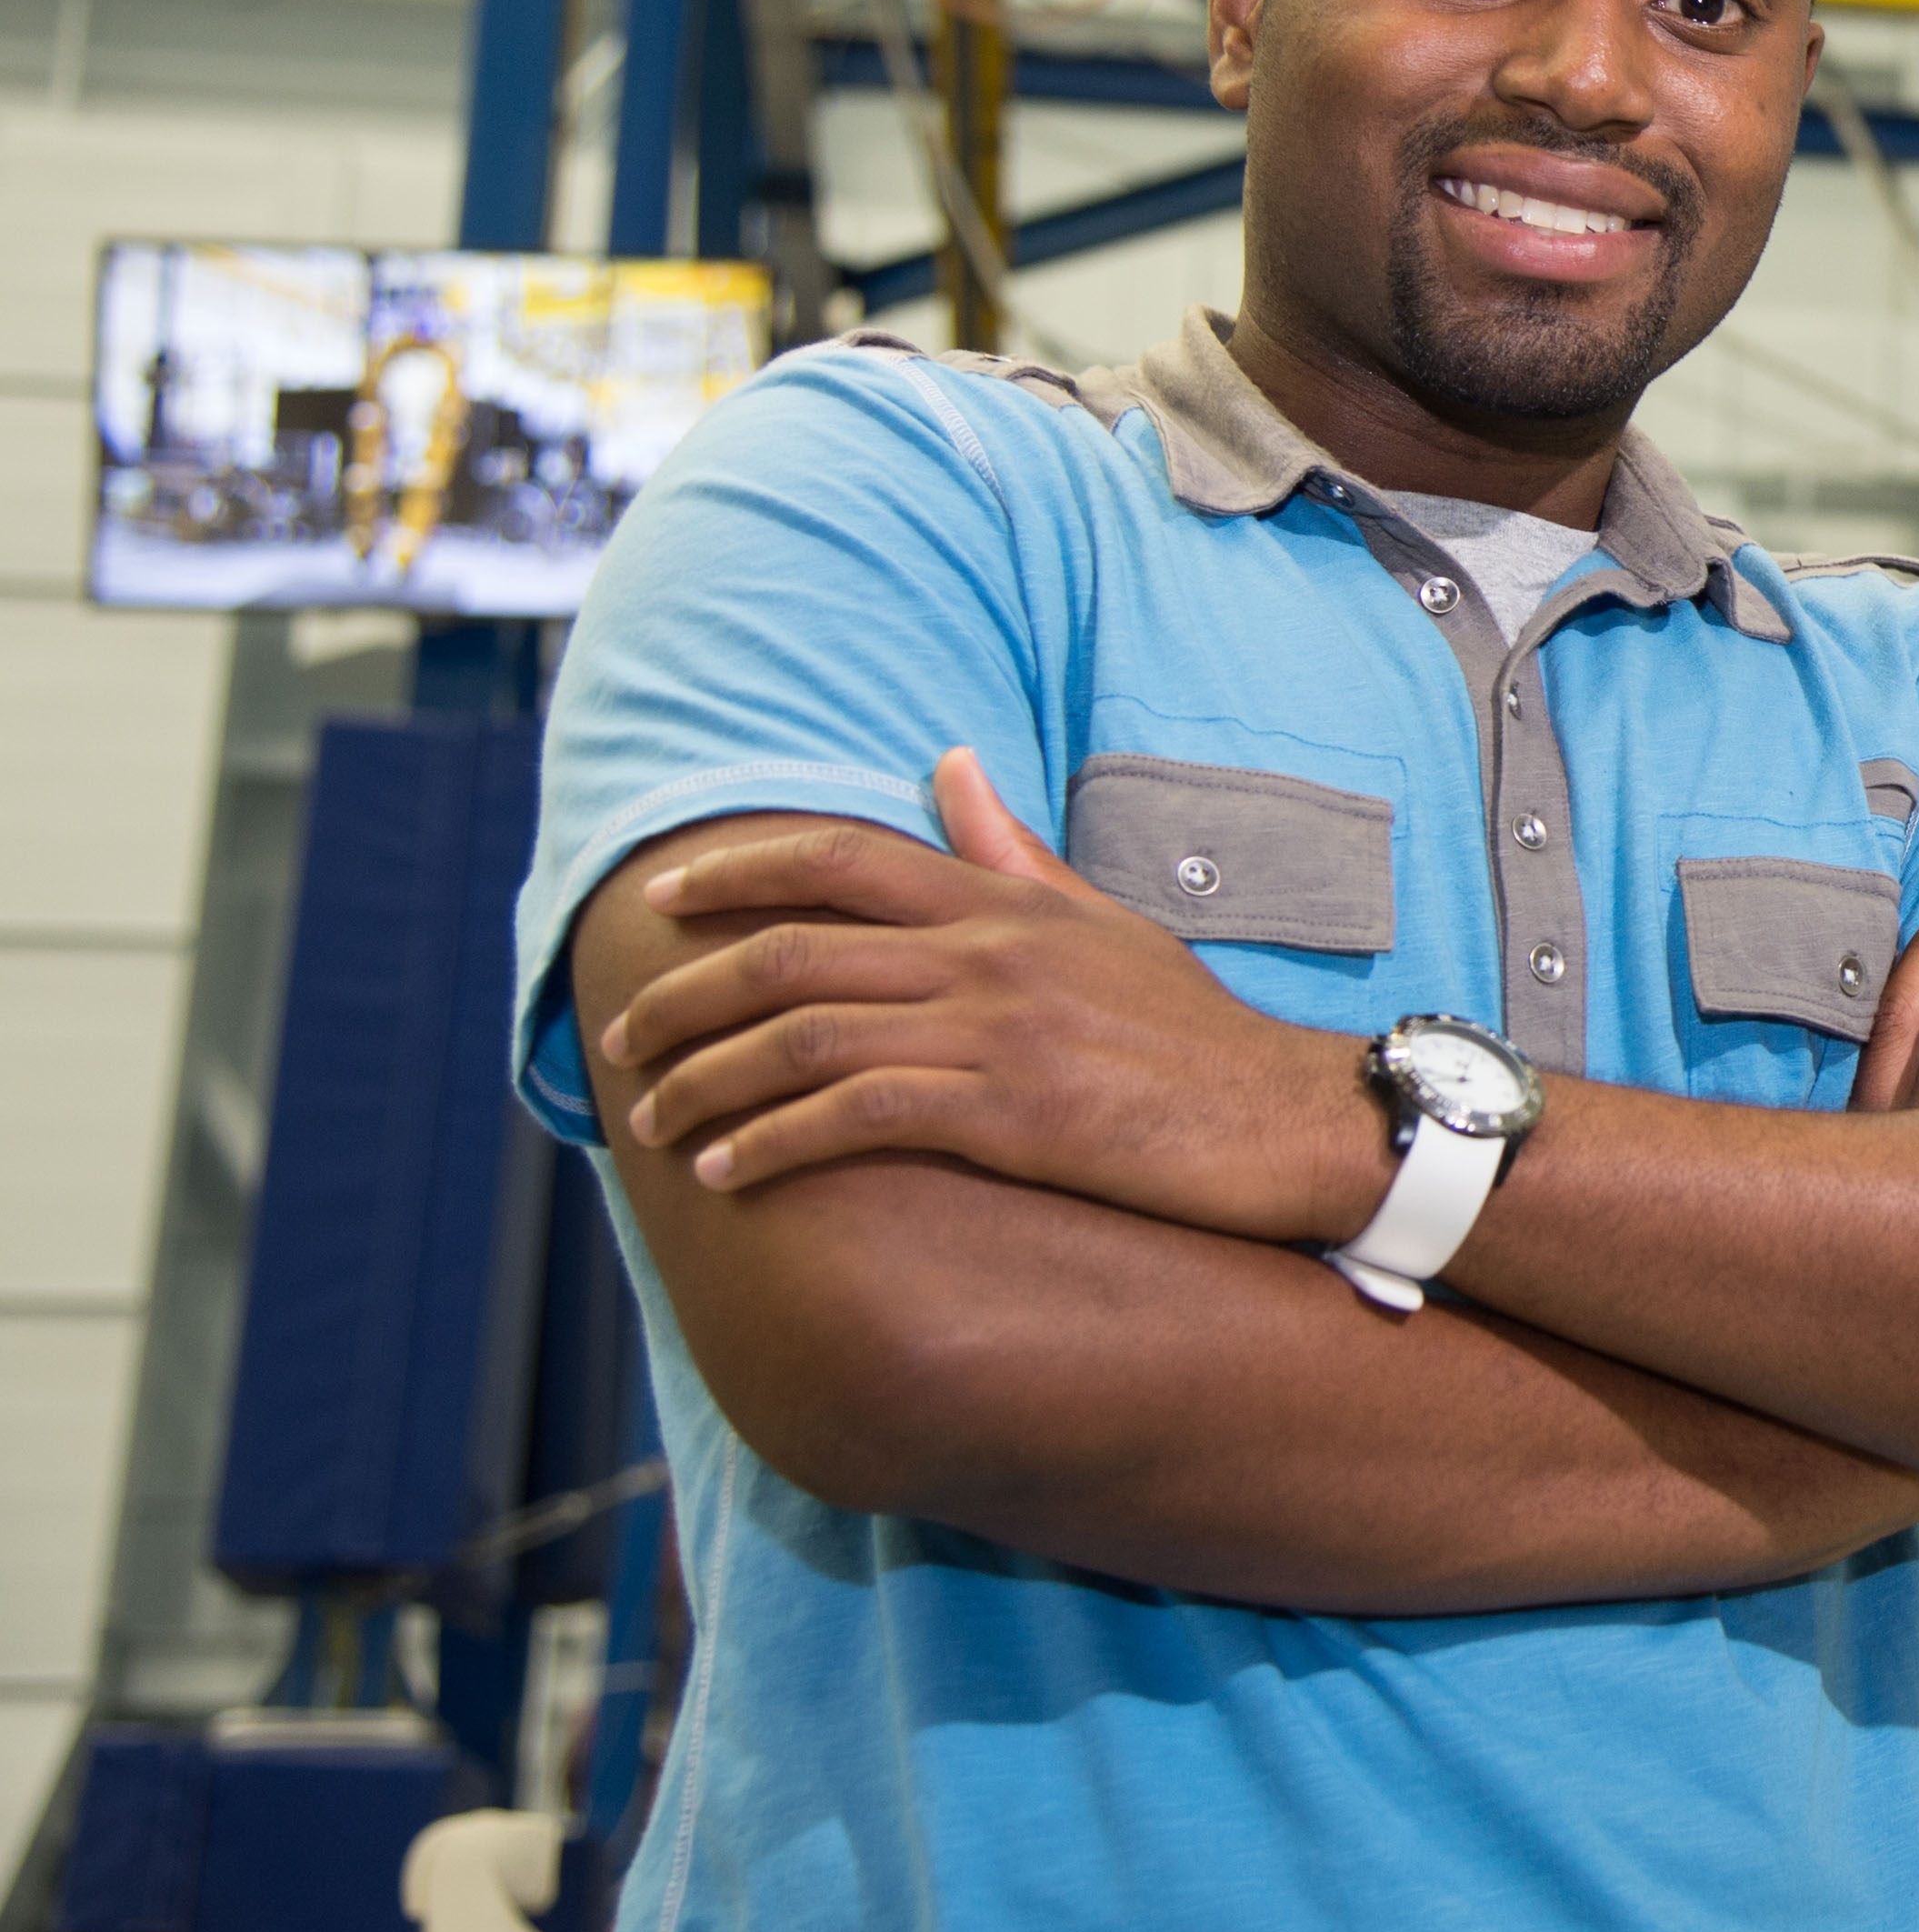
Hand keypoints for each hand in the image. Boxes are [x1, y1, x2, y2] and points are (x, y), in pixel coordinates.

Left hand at [607, 749, 1363, 1234]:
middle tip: (625, 1040)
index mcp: (1004, 904)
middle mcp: (990, 954)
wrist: (1280, 1118)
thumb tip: (949, 763)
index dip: (735, 870)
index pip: (841, 856)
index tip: (660, 898)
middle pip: (794, 949)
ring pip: (806, 1036)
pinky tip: (728, 1168)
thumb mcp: (1103, 922)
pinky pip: (859, 1116)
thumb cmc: (1189, 1032)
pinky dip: (776, 1142)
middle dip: (685, 994)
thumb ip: (1011, 853)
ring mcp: (999, 1032)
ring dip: (709, 1080)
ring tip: (656, 1121)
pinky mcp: (1011, 1113)